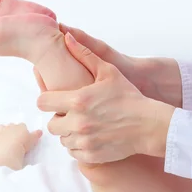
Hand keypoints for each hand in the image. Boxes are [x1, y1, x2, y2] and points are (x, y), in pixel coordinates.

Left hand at [0, 123, 41, 154]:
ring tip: (6, 137)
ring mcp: (2, 130)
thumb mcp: (33, 141)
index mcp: (21, 126)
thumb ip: (36, 135)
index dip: (23, 131)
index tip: (23, 137)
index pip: (22, 126)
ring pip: (2, 126)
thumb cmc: (23, 145)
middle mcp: (11, 126)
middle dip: (13, 129)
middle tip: (15, 138)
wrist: (10, 150)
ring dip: (3, 130)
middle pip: (12, 125)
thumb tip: (40, 131)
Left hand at [37, 34, 174, 163]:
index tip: (55, 100)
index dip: (47, 100)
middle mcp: (77, 123)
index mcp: (77, 101)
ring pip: (62, 139)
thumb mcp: (108, 72)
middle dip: (59, 118)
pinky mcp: (90, 155)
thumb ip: (84, 54)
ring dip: (68, 133)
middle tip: (72, 114)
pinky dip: (78, 146)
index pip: (42, 102)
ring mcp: (83, 141)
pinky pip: (73, 152)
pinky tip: (90, 137)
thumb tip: (66, 36)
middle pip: (50, 124)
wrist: (150, 125)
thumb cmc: (129, 96)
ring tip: (84, 125)